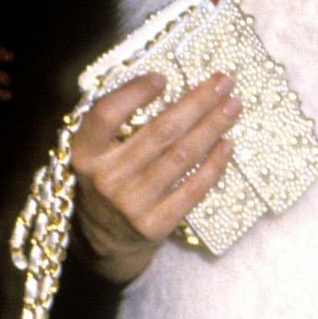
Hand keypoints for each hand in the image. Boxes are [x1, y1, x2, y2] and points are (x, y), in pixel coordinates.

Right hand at [69, 68, 238, 285]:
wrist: (106, 242)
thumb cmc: (108, 182)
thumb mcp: (96, 154)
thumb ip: (116, 125)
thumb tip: (166, 84)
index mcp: (84, 153)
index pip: (107, 114)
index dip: (134, 92)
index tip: (163, 77)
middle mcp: (106, 178)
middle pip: (159, 132)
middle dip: (196, 103)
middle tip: (222, 82)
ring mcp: (131, 204)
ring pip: (181, 156)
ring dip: (212, 128)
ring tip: (233, 106)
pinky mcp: (155, 225)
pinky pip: (193, 189)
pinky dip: (214, 165)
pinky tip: (227, 144)